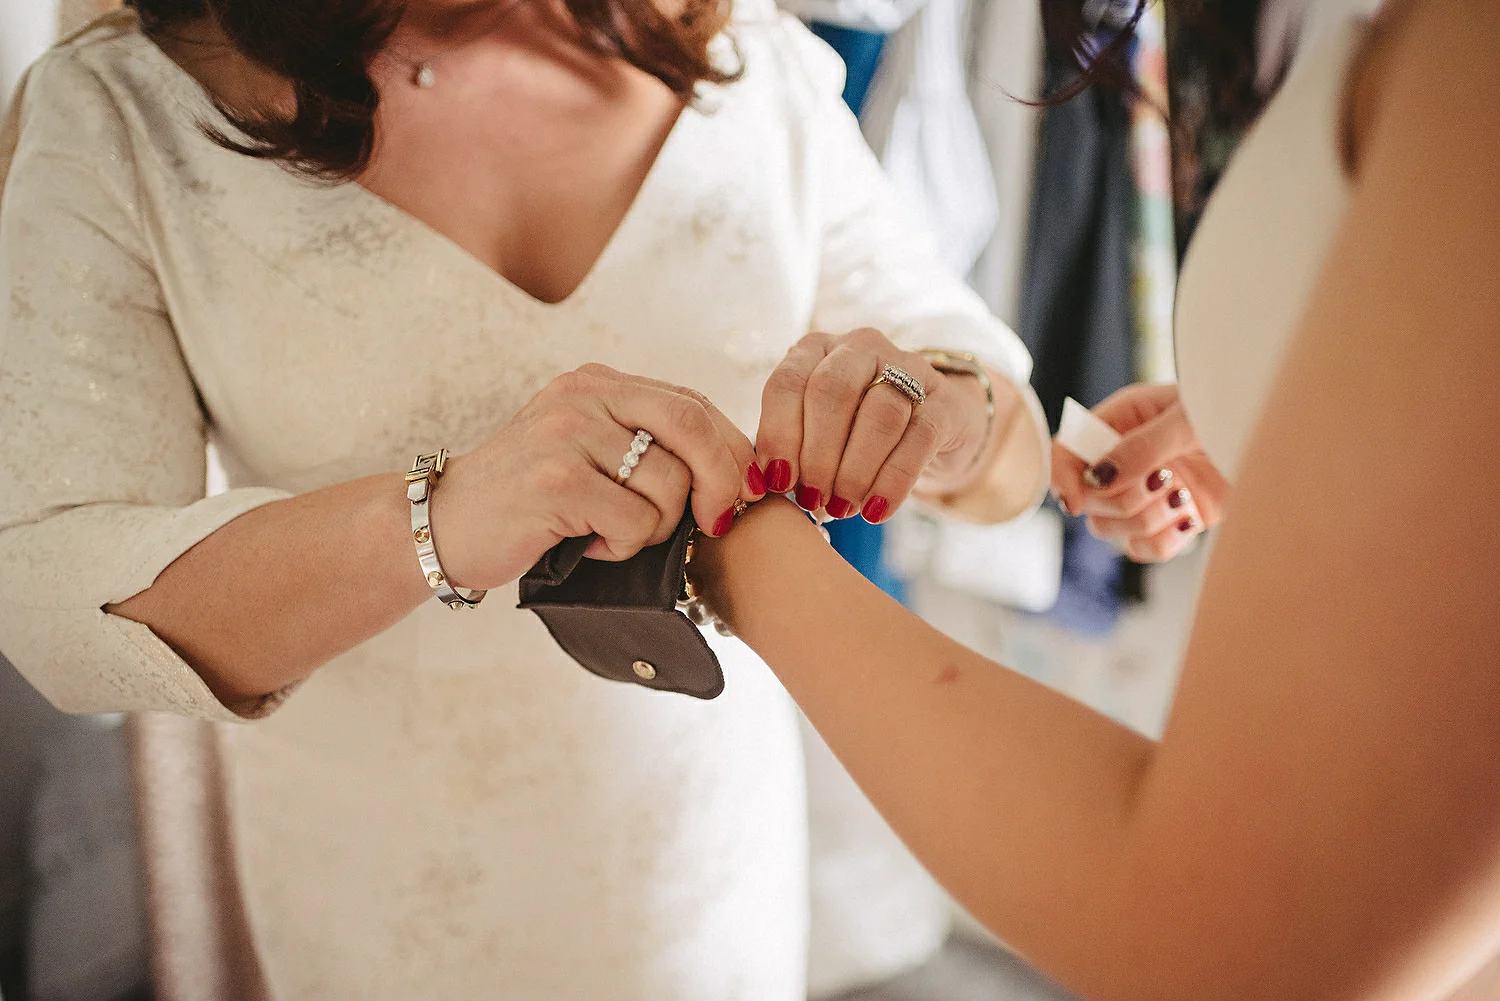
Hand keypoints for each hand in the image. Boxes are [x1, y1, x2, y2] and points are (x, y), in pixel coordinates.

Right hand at [432, 364, 763, 588]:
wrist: (446, 524)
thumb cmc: (531, 500)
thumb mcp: (589, 451)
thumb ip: (647, 444)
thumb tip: (738, 470)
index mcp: (598, 383)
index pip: (693, 404)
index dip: (732, 451)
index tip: (745, 492)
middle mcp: (584, 396)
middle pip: (692, 428)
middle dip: (722, 483)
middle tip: (717, 522)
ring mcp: (567, 435)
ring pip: (667, 485)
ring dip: (656, 527)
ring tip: (613, 532)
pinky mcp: (555, 481)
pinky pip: (634, 520)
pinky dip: (623, 544)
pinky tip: (589, 543)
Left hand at [756, 329, 991, 523]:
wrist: (931, 428)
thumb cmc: (856, 433)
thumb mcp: (817, 430)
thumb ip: (793, 448)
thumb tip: (770, 487)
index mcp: (816, 349)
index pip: (787, 382)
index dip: (778, 434)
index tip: (777, 482)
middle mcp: (860, 347)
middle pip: (832, 392)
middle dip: (817, 454)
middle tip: (812, 499)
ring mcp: (908, 368)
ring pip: (878, 414)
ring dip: (854, 470)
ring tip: (842, 507)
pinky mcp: (945, 402)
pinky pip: (919, 439)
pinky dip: (893, 480)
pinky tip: (876, 510)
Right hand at [1050, 383, 1229, 562]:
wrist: (1283, 441)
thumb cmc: (1237, 411)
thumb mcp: (1188, 420)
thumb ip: (1143, 446)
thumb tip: (1099, 477)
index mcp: (1123, 421)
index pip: (1069, 451)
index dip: (1063, 477)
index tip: (1077, 502)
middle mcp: (1127, 458)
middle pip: (1088, 499)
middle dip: (1122, 499)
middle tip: (1161, 480)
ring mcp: (1147, 492)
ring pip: (1110, 528)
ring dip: (1146, 520)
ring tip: (1180, 497)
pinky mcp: (1170, 521)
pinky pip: (1144, 548)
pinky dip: (1164, 542)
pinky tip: (1189, 519)